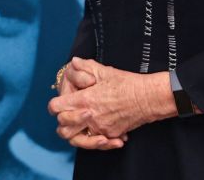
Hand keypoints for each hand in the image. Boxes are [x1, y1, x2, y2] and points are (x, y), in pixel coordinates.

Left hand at [48, 58, 174, 148]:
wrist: (148, 98)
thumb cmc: (127, 83)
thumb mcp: (104, 71)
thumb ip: (86, 66)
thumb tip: (74, 62)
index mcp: (84, 100)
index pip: (56, 107)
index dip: (55, 105)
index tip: (60, 102)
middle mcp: (89, 117)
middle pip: (62, 128)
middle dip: (63, 121)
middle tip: (70, 113)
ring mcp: (100, 128)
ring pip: (77, 140)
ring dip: (76, 136)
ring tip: (81, 128)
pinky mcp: (111, 134)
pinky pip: (97, 142)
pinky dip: (96, 139)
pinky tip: (101, 131)